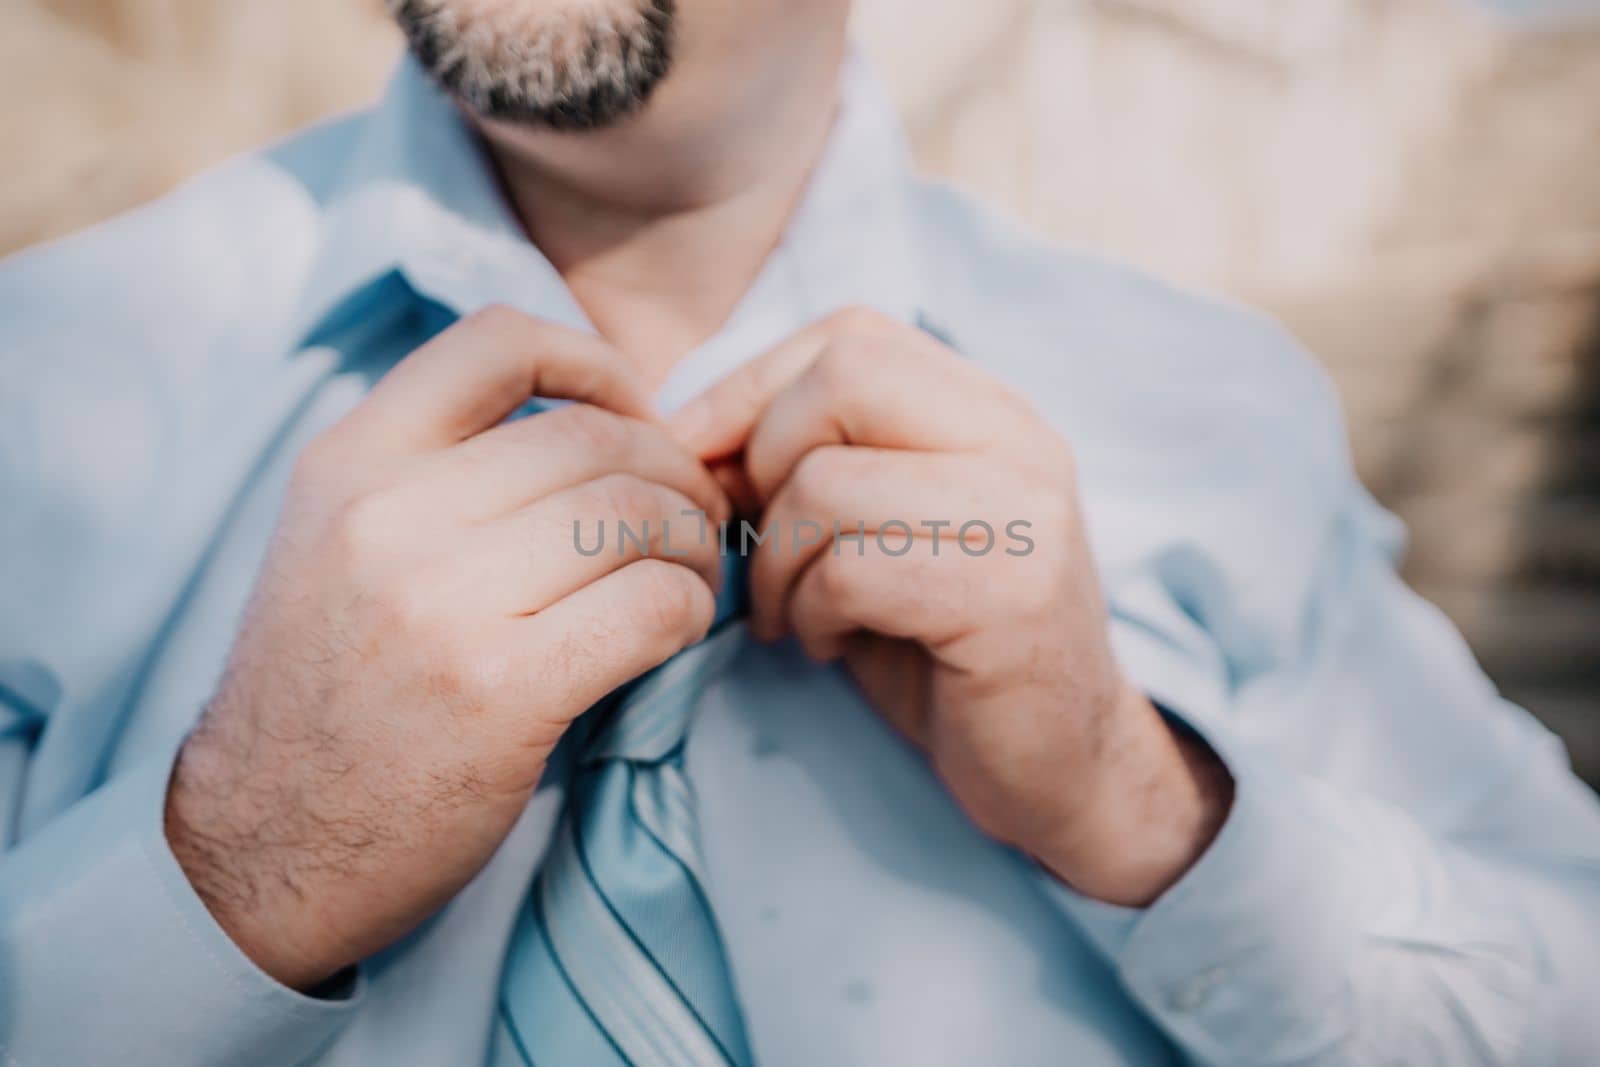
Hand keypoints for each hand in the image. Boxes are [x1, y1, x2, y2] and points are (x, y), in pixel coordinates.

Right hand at [166, 306, 729, 988]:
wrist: (264, 848)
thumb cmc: (327, 694)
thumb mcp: (338, 545)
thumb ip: (438, 475)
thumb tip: (605, 430)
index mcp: (350, 462)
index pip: (497, 338)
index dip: (594, 363)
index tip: (634, 417)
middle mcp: (388, 515)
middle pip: (596, 438)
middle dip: (675, 475)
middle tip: (694, 522)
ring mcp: (441, 602)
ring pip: (636, 515)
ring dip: (693, 546)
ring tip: (689, 580)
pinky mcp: (502, 690)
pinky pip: (652, 605)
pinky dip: (690, 610)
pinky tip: (675, 633)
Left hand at [671, 307, 1230, 906]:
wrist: (1062, 765)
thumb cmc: (945, 647)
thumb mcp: (878, 532)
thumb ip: (813, 464)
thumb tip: (685, 435)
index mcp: (992, 411)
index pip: (852, 336)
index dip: (752, 385)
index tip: (699, 458)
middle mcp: (1022, 442)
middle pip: (843, 378)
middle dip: (761, 459)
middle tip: (757, 542)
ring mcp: (1026, 515)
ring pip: (827, 481)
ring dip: (777, 560)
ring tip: (794, 612)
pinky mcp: (1009, 597)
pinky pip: (850, 570)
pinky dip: (810, 611)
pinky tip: (827, 643)